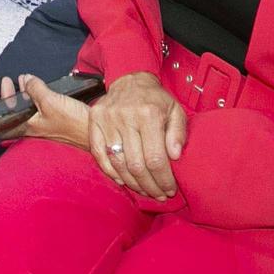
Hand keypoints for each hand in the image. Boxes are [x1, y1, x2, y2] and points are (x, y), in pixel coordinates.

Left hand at [0, 74, 90, 148]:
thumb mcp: (50, 101)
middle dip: (10, 97)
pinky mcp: (57, 120)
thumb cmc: (71, 122)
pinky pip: (40, 107)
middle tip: (7, 82)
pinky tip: (40, 87)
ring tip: (23, 79)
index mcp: (28, 128)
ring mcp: (45, 124)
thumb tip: (26, 79)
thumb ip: (35, 89)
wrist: (96, 132)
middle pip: (15, 113)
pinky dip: (36, 96)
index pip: (4, 125)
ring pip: (28, 109)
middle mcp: (34, 128)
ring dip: (23, 94)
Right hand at [86, 72, 185, 199]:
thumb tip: (175, 156)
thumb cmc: (155, 100)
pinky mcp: (94, 120)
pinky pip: (99, 153)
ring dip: (132, 183)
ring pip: (118, 162)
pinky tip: (123, 180)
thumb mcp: (175, 110)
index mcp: (149, 114)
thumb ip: (178, 133)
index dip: (163, 179)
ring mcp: (107, 119)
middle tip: (158, 195)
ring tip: (144, 190)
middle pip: (136, 165)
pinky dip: (110, 171)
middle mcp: (126, 116)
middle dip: (149, 186)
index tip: (169, 190)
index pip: (155, 158)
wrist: (130, 79)